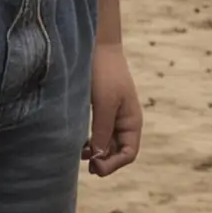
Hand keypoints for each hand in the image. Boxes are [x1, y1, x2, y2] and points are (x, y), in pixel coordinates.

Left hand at [84, 43, 141, 176]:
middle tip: (86, 166)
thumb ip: (103, 130)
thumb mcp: (105, 103)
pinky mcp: (99, 111)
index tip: (95, 166)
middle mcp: (124, 122)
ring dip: (96, 154)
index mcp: (132, 121)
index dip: (114, 164)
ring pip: (106, 145)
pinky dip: (90, 143)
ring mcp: (112, 117)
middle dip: (104, 161)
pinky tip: (79, 144)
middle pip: (117, 153)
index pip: (129, 153)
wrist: (96, 46)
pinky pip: (98, 134)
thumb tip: (99, 157)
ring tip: (80, 154)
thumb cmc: (105, 73)